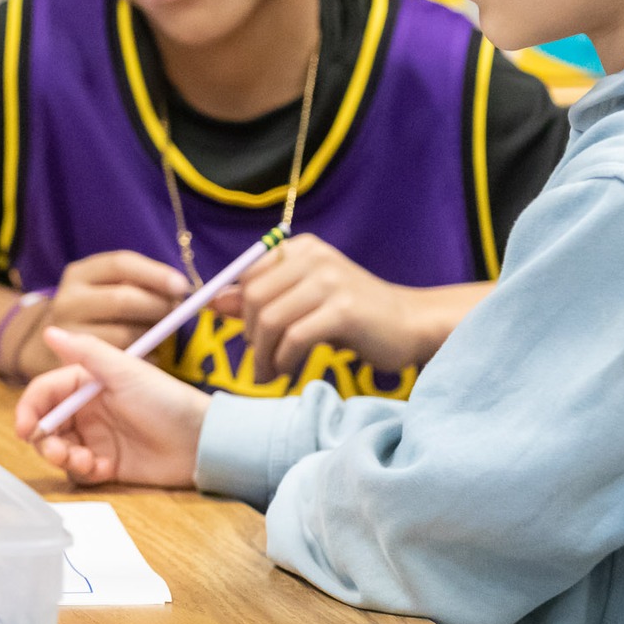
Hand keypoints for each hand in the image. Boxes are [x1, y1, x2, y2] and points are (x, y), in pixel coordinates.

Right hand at [14, 327, 209, 486]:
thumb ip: (86, 352)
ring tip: (84, 461)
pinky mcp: (106, 464)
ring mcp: (95, 438)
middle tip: (58, 451)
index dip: (29, 409)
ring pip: (58, 450)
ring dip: (62, 457)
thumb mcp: (126, 371)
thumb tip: (50, 330)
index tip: (26, 428)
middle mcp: (86, 410)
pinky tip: (101, 468)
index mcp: (86, 383)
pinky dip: (83, 471)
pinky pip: (79, 471)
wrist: (201, 441)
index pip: (44, 393)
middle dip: (44, 440)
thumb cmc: (166, 400)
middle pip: (45, 425)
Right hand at [17, 250, 190, 376]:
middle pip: (123, 299)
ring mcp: (68, 332)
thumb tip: (180, 288)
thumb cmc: (98, 315)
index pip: (121, 264)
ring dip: (152, 334)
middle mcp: (68, 299)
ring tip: (158, 333)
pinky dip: (142, 356)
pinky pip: (121, 359)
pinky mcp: (75, 362)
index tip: (183, 286)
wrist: (53, 349)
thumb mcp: (108, 289)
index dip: (155, 273)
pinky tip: (144, 353)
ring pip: (126, 332)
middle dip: (157, 306)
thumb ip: (137, 284)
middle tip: (175, 313)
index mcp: (80, 273)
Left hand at [209, 234, 435, 380]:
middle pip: (254, 299)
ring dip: (264, 356)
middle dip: (250, 337)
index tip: (250, 340)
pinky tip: (288, 372)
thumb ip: (260, 300)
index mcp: (300, 249)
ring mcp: (330, 281)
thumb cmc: (352, 316)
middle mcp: (314, 258)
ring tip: (269, 373)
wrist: (410, 324)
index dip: (240, 313)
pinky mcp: (343, 310)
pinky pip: (295, 338)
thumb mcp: (303, 302)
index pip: (248, 278)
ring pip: (270, 321)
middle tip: (259, 362)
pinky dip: (284, 360)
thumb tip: (214, 300)